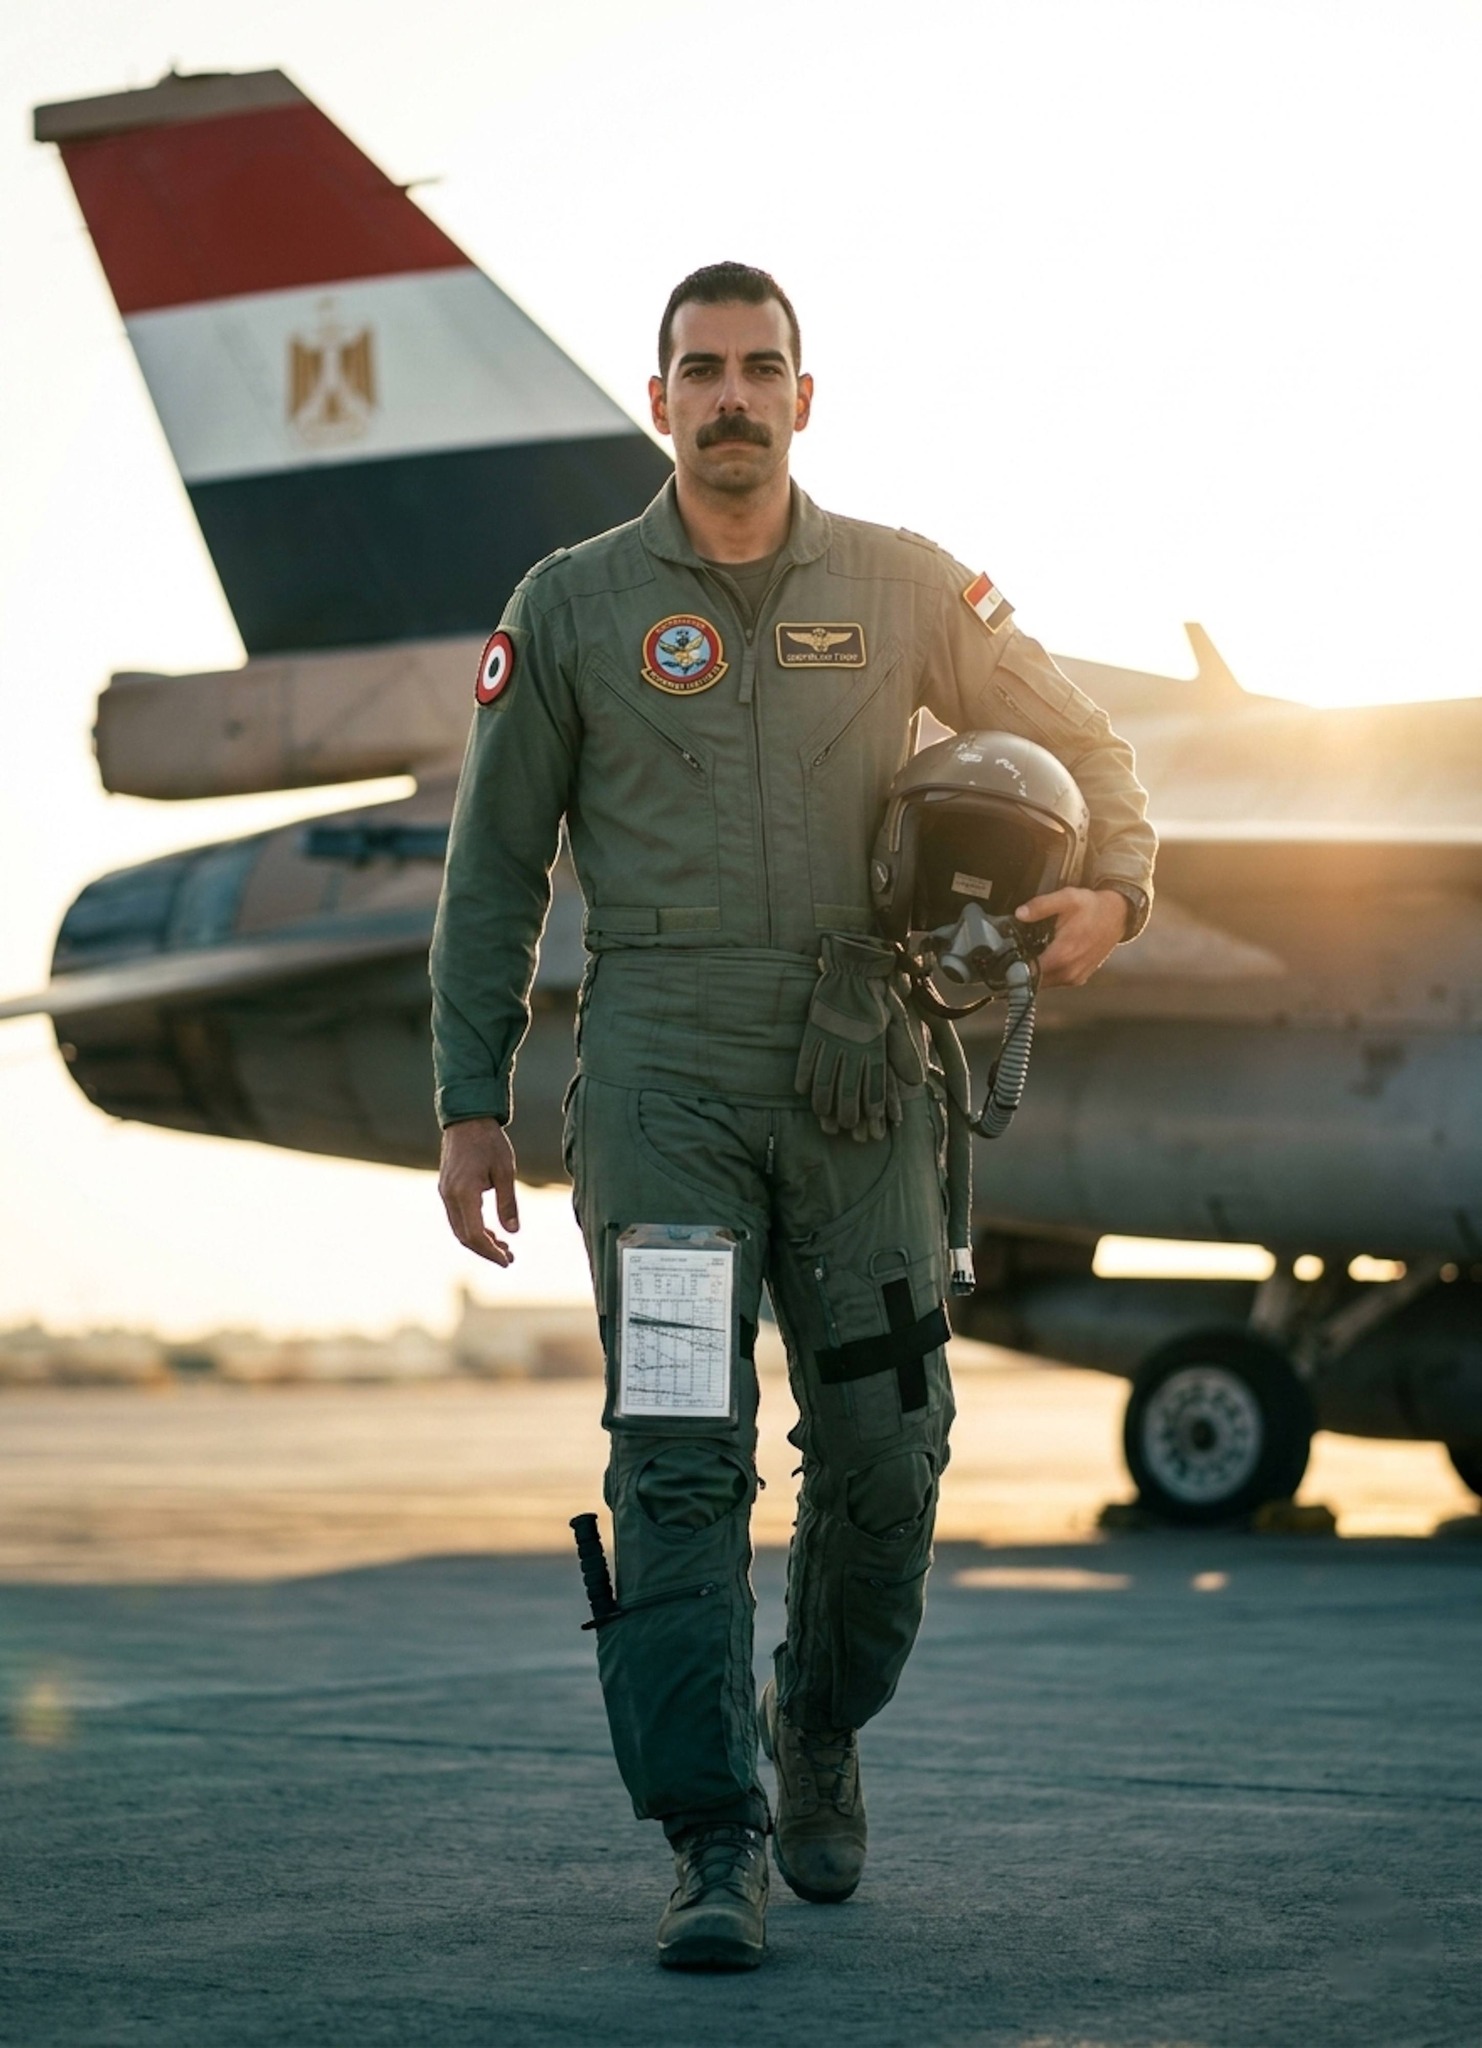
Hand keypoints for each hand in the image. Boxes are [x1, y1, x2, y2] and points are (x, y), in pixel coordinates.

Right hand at [438, 1117, 519, 1265]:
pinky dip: (473, 1228)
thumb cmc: (489, 1142)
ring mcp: (445, 1192)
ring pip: (459, 1228)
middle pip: (464, 1236)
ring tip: (503, 1246)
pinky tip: (491, 1230)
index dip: (490, 1252)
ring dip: (480, 1241)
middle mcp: (449, 1196)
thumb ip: (508, 1203)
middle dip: (486, 1251)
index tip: (507, 1261)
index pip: (474, 1235)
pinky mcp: (446, 1188)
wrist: (467, 1118)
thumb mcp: (505, 1171)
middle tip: (509, 1258)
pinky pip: (457, 1217)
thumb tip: (513, 1232)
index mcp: (464, 1193)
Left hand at [1016, 886, 1127, 988]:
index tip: (1003, 959)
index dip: (1013, 968)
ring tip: (1026, 955)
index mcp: (1063, 955)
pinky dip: (1046, 973)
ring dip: (1034, 972)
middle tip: (1011, 954)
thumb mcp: (1067, 898)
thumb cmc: (1093, 907)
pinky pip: (1055, 981)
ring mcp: (1075, 977)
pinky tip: (1043, 957)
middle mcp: (1069, 972)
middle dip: (1021, 970)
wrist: (1118, 916)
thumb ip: (1041, 905)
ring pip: (1043, 983)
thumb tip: (1020, 914)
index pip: (1029, 973)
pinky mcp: (1079, 978)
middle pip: (1033, 981)